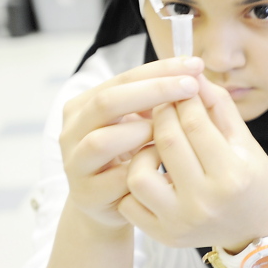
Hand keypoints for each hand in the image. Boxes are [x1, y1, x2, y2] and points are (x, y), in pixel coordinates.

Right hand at [59, 57, 203, 229]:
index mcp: (84, 105)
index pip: (123, 78)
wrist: (114, 203)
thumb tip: (195, 71)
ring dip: (141, 132)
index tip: (195, 65)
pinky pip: (113, 178)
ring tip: (170, 133)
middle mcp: (73, 131)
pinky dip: (141, 168)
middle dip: (154, 91)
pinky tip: (164, 164)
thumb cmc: (135, 154)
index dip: (160, 70)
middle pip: (107, 102)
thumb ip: (159, 98)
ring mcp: (75, 163)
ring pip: (101, 140)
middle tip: (191, 87)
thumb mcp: (144, 122)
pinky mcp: (87, 194)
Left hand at [119, 74, 267, 250]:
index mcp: (233, 175)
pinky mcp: (164, 235)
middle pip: (167, 142)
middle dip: (161, 114)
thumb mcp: (246, 142)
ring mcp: (181, 221)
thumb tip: (193, 74)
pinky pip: (130, 202)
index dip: (183, 98)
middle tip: (163, 105)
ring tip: (156, 144)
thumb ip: (220, 107)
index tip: (180, 87)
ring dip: (143, 150)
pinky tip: (152, 171)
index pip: (195, 123)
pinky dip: (135, 182)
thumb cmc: (255, 181)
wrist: (258, 231)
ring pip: (139, 174)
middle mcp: (206, 201)